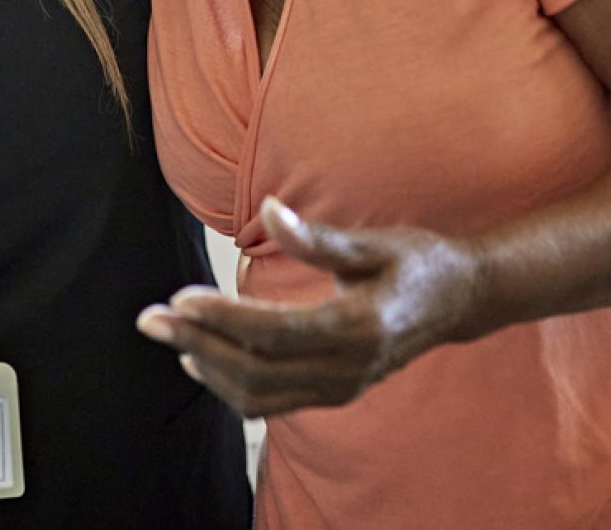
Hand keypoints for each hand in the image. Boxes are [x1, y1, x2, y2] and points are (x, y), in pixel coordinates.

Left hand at [135, 197, 489, 417]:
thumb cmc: (417, 261)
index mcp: (359, 328)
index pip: (275, 333)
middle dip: (197, 344)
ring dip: (207, 366)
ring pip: (258, 395)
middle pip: (256, 370)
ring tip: (169, 333)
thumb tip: (267, 209)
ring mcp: (341, 387)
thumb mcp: (374, 242)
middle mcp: (348, 368)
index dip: (224, 319)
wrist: (459, 301)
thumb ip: (317, 236)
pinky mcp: (333, 392)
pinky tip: (201, 360)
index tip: (181, 299)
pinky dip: (230, 385)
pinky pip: (272, 401)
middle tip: (151, 318)